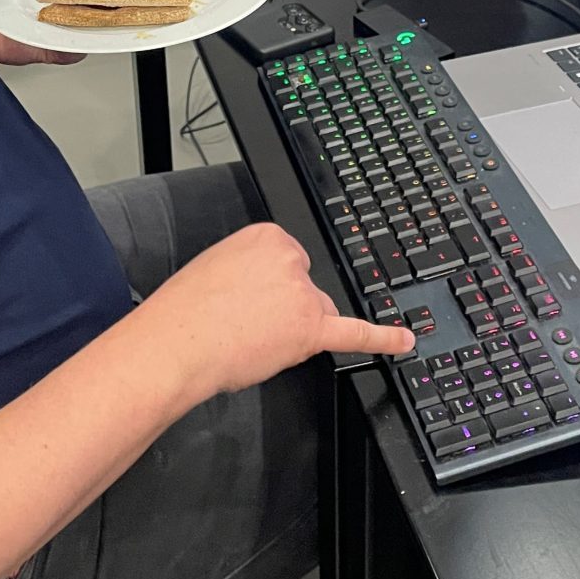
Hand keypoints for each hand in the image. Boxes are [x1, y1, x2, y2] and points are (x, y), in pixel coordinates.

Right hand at [136, 223, 415, 400]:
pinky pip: (354, 333)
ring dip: (295, 329)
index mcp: (265, 235)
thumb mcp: (214, 266)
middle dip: (284, 308)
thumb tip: (267, 294)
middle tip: (244, 323)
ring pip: (316, 314)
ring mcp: (303, 293)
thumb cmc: (185, 313)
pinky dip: (382, 338)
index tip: (249, 298)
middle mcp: (290, 259)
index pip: (290, 262)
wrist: (176, 343)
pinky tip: (403, 340)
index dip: (270, 288)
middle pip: (306, 289)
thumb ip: (250, 269)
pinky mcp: (310, 328)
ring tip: (251, 340)